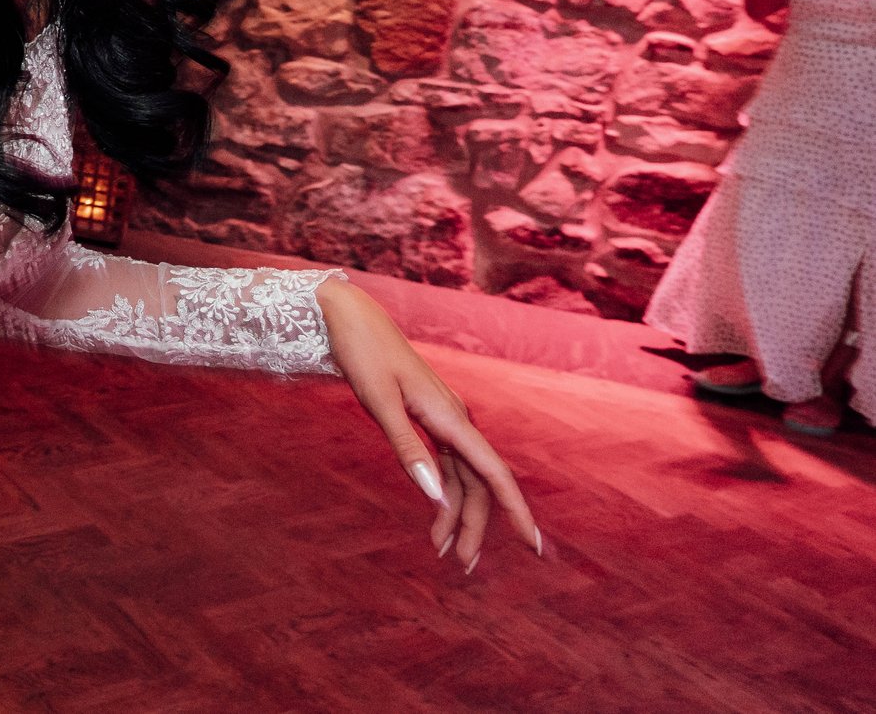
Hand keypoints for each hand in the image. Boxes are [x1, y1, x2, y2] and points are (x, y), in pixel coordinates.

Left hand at [318, 279, 540, 571]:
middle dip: (477, 526)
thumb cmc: (363, 355)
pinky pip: (448, 464)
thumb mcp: (379, 403)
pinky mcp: (430, 419)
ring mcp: (445, 419)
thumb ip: (406, 449)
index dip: (516, 510)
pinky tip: (437, 516)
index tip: (533, 544)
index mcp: (450, 416)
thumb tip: (435, 498)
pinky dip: (444, 493)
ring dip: (458, 515)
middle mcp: (455, 419)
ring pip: (463, 478)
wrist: (349, 317)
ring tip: (445, 551)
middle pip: (479, 484)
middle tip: (464, 566)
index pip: (493, 473)